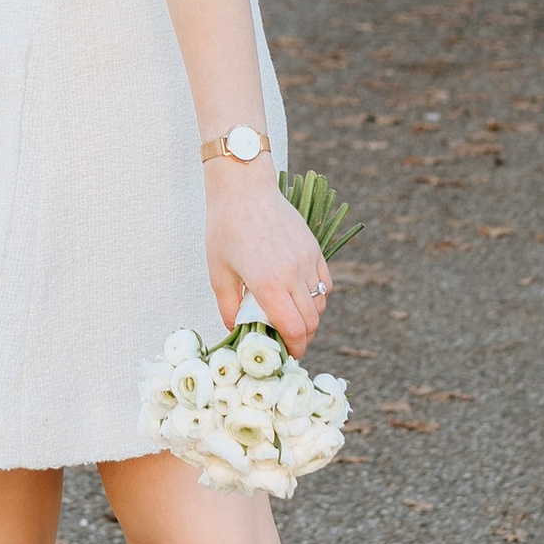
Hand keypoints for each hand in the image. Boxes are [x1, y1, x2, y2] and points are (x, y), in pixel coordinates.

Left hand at [205, 160, 332, 359]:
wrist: (243, 188)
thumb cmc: (224, 228)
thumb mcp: (218, 272)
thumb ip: (229, 307)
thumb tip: (237, 329)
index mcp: (269, 283)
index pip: (295, 329)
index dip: (295, 348)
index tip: (289, 355)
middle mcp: (293, 274)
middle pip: (312, 321)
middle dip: (303, 338)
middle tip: (289, 343)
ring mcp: (307, 259)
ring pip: (321, 303)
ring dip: (311, 318)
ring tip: (293, 320)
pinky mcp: (313, 248)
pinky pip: (325, 283)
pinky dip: (318, 297)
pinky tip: (302, 298)